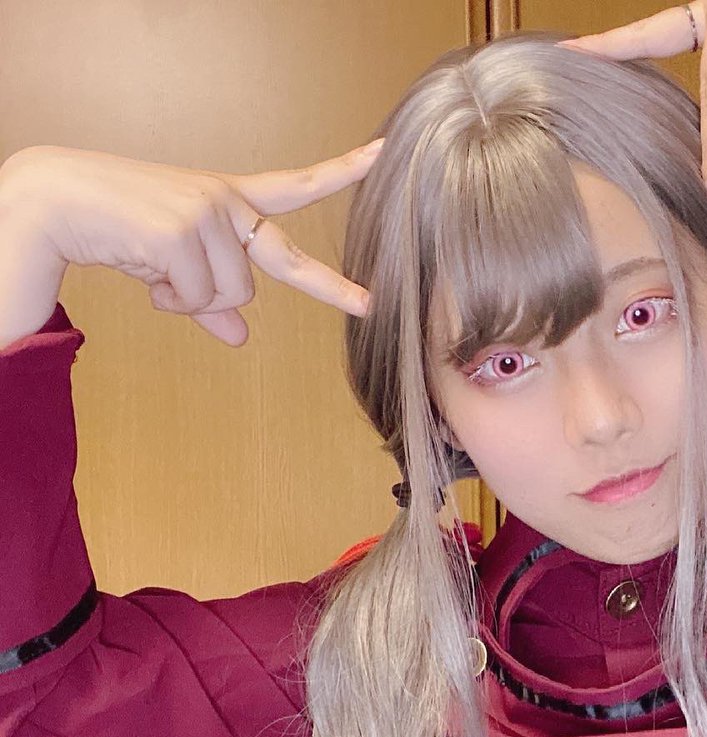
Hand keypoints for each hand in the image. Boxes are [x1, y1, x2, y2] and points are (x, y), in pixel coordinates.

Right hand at [0, 140, 383, 345]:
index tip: (381, 154)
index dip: (338, 172)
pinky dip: (172, 300)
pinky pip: (202, 295)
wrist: (52, 203)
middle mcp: (224, 200)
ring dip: (193, 299)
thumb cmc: (113, 231)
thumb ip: (211, 303)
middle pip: (285, 260)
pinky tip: (143, 270)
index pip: (292, 185)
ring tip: (155, 272)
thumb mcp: (171, 269)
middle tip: (370, 306)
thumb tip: (241, 338)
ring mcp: (207, 210)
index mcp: (226, 201)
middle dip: (330, 287)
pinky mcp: (183, 227)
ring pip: (235, 292)